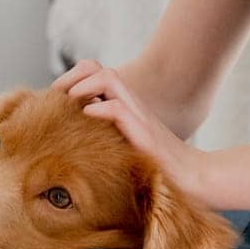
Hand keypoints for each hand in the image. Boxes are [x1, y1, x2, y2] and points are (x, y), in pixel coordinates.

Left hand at [53, 59, 212, 205]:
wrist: (192, 179)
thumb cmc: (158, 168)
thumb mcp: (127, 147)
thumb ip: (109, 136)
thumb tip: (77, 137)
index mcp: (127, 106)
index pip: (98, 73)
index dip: (76, 77)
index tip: (58, 95)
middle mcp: (132, 105)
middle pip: (99, 68)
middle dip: (73, 75)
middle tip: (57, 94)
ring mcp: (139, 115)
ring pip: (109, 78)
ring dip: (84, 85)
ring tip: (70, 100)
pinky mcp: (144, 133)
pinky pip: (117, 108)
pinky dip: (98, 108)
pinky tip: (88, 116)